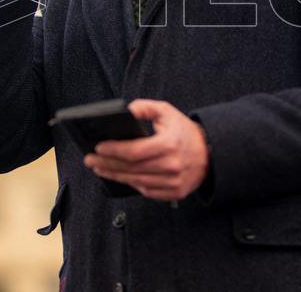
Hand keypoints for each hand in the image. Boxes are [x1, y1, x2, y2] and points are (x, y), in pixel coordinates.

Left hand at [84, 99, 209, 201]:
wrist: (210, 153)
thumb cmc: (184, 131)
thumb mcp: (167, 111)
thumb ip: (144, 107)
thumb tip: (125, 111)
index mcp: (169, 144)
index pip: (134, 151)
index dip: (113, 150)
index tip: (98, 147)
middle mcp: (172, 165)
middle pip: (131, 168)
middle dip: (107, 164)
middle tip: (90, 160)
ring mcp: (174, 182)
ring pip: (136, 181)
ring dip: (115, 176)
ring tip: (100, 169)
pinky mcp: (175, 193)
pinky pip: (147, 191)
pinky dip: (131, 184)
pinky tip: (120, 176)